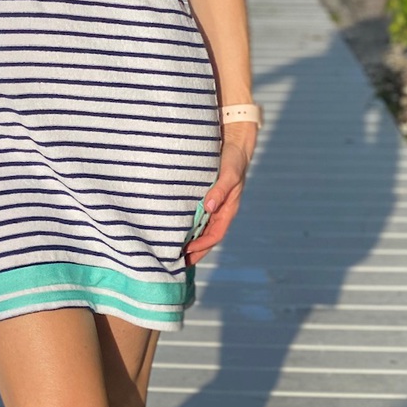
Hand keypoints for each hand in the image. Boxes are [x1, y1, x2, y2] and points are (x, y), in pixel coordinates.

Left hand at [185, 134, 251, 264]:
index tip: (186, 252)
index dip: (202, 246)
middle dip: (194, 251)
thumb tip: (208, 207)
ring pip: (200, 228)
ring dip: (189, 240)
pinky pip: (195, 216)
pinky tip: (172, 227)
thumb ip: (220, 191)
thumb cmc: (233, 160)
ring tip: (171, 249)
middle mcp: (219, 211)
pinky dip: (186, 224)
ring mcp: (212, 205)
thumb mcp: (229, 175)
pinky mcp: (204, 197)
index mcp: (228, 210)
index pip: (215, 235)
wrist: (234, 144)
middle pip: (206, 237)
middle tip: (176, 261)